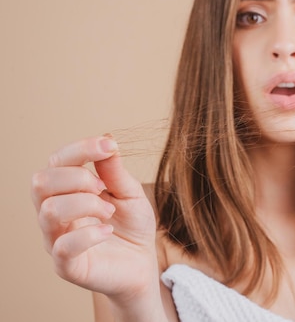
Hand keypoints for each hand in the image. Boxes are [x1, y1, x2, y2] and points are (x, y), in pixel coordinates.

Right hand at [31, 136, 159, 306]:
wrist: (142, 263)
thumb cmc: (132, 226)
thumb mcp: (131, 194)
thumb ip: (116, 172)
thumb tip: (107, 141)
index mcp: (67, 190)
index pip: (57, 161)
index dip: (80, 149)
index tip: (108, 146)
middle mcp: (54, 212)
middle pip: (41, 182)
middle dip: (78, 177)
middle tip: (104, 188)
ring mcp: (56, 239)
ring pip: (49, 210)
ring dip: (86, 204)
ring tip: (109, 212)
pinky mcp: (66, 265)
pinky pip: (63, 247)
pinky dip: (88, 234)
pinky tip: (107, 231)